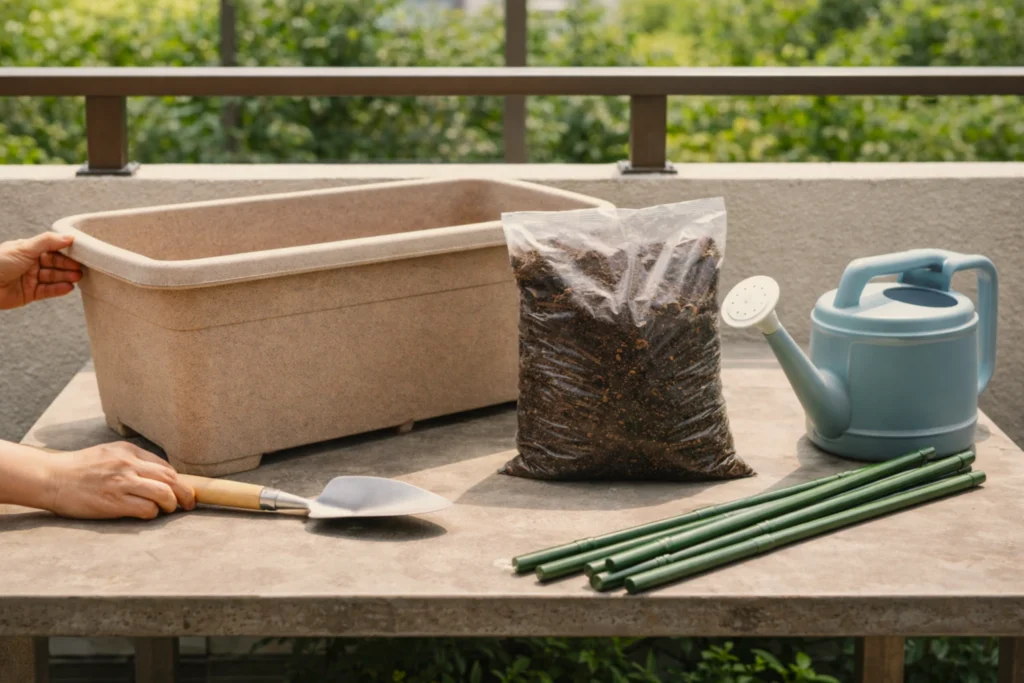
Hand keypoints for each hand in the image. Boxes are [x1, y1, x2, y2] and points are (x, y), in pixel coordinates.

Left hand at [0, 232, 82, 309]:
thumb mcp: (25, 248)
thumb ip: (48, 242)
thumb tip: (69, 236)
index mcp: (28, 250)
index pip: (52, 249)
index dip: (65, 251)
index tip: (80, 252)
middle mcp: (30, 264)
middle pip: (55, 264)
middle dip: (68, 265)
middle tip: (81, 267)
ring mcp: (30, 279)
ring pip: (53, 277)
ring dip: (66, 277)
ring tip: (77, 277)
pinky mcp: (30, 293)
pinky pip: (48, 291)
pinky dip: (59, 289)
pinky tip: (68, 287)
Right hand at [44, 442, 195, 519]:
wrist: (51, 478)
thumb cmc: (80, 468)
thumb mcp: (109, 453)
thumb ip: (134, 460)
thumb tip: (159, 474)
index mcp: (129, 452)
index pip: (165, 467)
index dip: (179, 481)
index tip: (183, 490)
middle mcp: (128, 465)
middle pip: (170, 479)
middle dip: (184, 493)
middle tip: (189, 503)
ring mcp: (121, 483)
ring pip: (163, 494)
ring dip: (171, 504)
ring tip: (169, 509)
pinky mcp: (113, 502)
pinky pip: (145, 509)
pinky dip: (152, 513)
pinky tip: (148, 514)